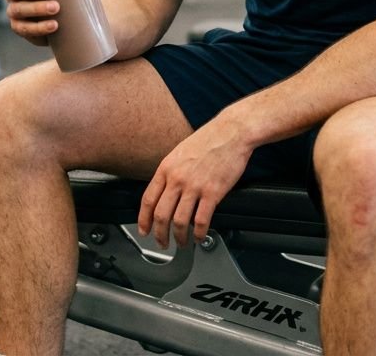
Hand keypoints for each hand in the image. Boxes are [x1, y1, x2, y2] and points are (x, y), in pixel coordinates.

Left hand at [138, 117, 252, 248]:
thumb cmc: (208, 139)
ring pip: (180, 221)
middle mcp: (177, 178)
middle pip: (161, 215)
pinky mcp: (213, 192)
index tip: (144, 230)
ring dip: (179, 237)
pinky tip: (200, 236)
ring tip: (182, 243)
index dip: (144, 220)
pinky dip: (199, 233)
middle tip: (162, 243)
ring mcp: (195, 186)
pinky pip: (202, 220)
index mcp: (167, 168)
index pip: (148, 200)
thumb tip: (165, 192)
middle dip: (159, 234)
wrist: (231, 132)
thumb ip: (171, 172)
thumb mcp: (180, 152)